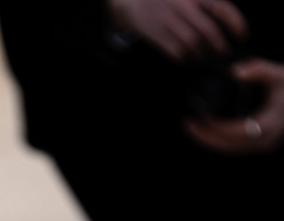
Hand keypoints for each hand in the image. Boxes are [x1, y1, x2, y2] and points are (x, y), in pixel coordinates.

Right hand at [107, 0, 246, 60]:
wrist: (134, 2)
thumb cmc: (167, 0)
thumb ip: (206, 4)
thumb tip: (227, 22)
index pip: (222, 8)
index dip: (236, 23)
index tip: (242, 36)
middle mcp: (182, 6)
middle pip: (207, 29)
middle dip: (219, 44)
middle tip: (224, 52)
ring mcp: (168, 20)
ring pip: (191, 42)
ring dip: (201, 53)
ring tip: (205, 56)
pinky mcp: (156, 33)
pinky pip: (174, 50)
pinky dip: (183, 57)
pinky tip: (187, 58)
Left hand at [186, 58, 283, 152]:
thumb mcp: (278, 73)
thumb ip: (258, 69)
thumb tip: (235, 72)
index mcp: (270, 124)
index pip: (237, 132)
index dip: (217, 127)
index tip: (200, 118)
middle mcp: (265, 140)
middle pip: (228, 144)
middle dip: (205, 136)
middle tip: (187, 124)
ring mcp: (260, 145)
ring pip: (228, 149)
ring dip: (207, 140)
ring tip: (191, 127)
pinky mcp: (256, 145)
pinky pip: (232, 147)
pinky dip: (216, 140)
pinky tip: (203, 131)